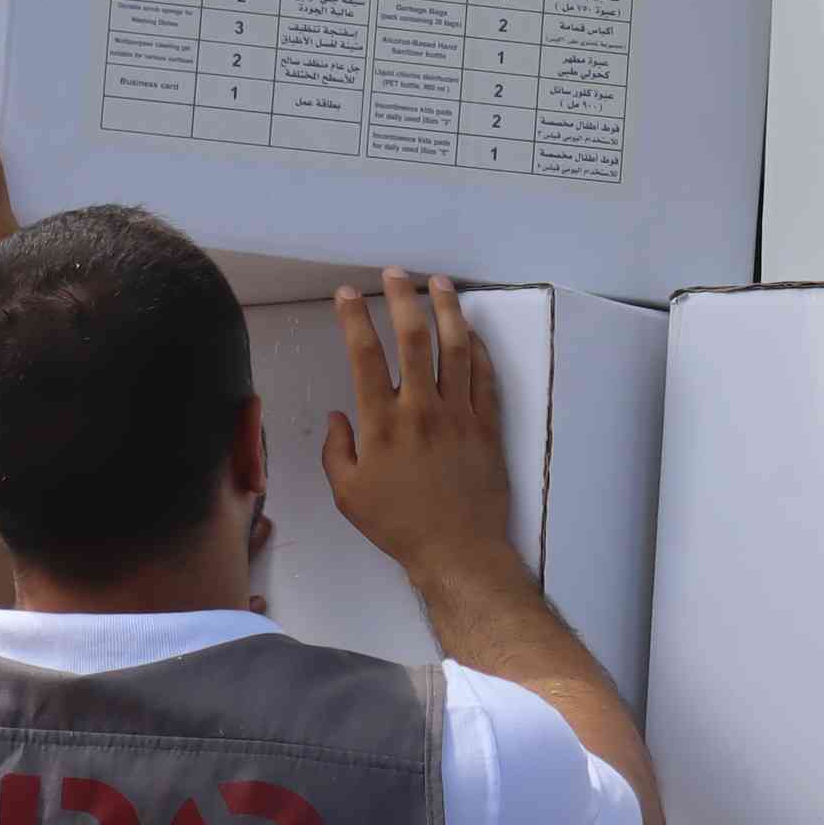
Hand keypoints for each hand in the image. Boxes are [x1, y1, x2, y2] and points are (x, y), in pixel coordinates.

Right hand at [322, 271, 517, 592]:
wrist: (458, 551)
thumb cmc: (398, 525)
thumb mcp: (347, 494)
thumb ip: (336, 450)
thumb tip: (339, 417)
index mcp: (381, 424)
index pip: (364, 355)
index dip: (353, 318)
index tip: (347, 294)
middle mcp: (421, 409)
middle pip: (414, 338)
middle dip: (403, 298)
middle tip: (396, 274)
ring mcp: (460, 413)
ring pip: (456, 347)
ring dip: (447, 309)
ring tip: (440, 283)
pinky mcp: (487, 425)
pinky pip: (485, 375)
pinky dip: (478, 347)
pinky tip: (471, 330)